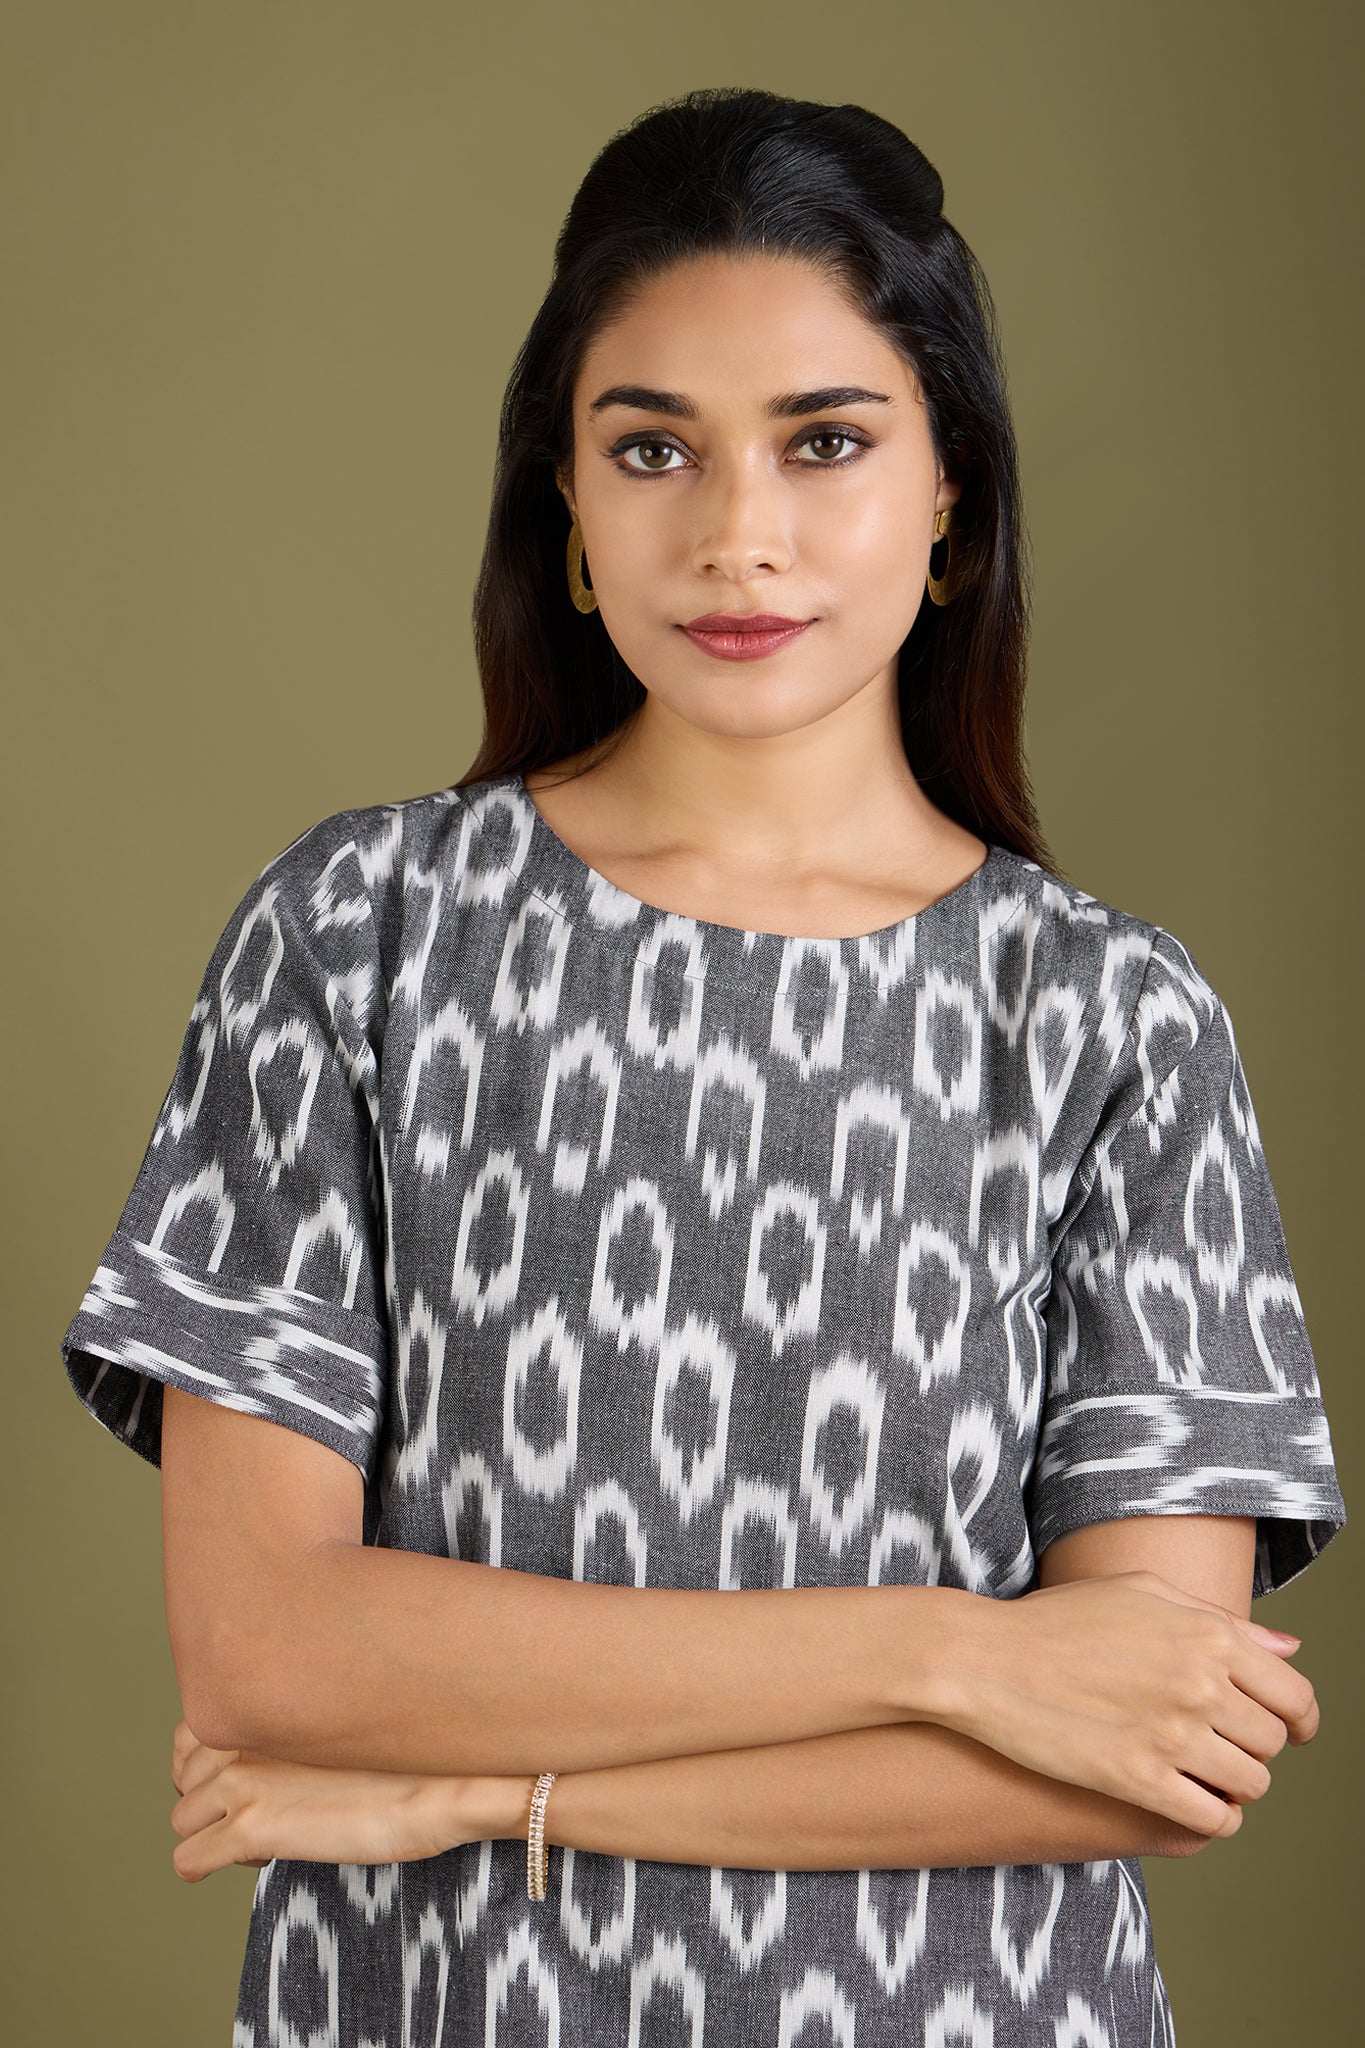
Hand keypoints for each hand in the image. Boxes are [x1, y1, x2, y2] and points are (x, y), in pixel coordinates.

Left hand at [168, 1718, 529, 1882]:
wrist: (445, 1781)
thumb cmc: (409, 1746)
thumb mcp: (342, 1712)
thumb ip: (297, 1714)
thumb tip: (284, 1737)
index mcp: (260, 1698)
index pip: (190, 1730)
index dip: (217, 1759)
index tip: (254, 1772)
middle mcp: (240, 1733)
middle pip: (181, 1776)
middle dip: (210, 1796)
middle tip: (259, 1806)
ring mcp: (241, 1782)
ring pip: (183, 1819)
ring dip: (215, 1831)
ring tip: (267, 1831)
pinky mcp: (252, 1829)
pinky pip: (189, 1860)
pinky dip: (212, 1866)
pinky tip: (264, 1856)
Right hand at [939, 1571, 1317, 1839]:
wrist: (985, 1659)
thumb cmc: (1057, 1620)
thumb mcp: (1141, 1591)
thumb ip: (1219, 1620)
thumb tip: (1288, 1650)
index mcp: (1208, 1633)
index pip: (1294, 1695)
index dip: (1299, 1720)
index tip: (1289, 1732)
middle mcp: (1200, 1683)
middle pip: (1271, 1743)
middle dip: (1253, 1748)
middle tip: (1218, 1744)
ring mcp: (1172, 1733)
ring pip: (1249, 1784)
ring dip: (1232, 1784)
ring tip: (1199, 1773)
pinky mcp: (1140, 1780)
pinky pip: (1213, 1819)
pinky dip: (1212, 1817)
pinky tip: (1187, 1800)